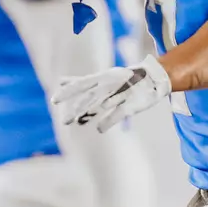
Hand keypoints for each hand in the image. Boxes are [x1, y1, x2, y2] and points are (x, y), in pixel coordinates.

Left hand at [51, 54, 171, 132]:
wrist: (154, 77)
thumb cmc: (123, 78)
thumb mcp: (100, 77)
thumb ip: (81, 81)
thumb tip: (60, 80)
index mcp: (101, 77)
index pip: (81, 84)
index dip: (68, 92)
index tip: (54, 101)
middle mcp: (109, 83)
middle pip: (90, 95)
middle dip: (77, 108)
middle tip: (64, 121)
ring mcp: (121, 92)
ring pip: (103, 103)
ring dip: (90, 112)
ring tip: (77, 123)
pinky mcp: (132, 103)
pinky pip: (119, 113)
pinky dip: (108, 120)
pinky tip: (99, 129)